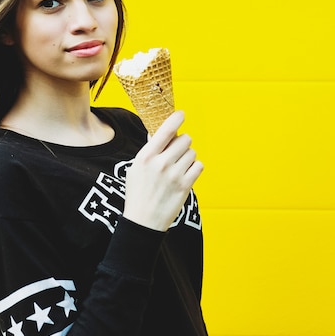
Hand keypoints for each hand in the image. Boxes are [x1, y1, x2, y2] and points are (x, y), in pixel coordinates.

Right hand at [123, 111, 203, 231]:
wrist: (143, 221)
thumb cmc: (138, 192)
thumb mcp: (136, 167)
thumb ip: (149, 150)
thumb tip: (160, 131)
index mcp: (145, 156)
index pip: (166, 130)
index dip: (176, 118)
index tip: (181, 114)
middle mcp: (160, 163)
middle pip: (184, 139)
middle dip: (182, 143)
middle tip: (176, 153)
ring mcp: (174, 175)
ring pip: (192, 152)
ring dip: (188, 157)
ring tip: (178, 167)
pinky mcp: (185, 186)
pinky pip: (199, 166)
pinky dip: (194, 168)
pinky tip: (185, 175)